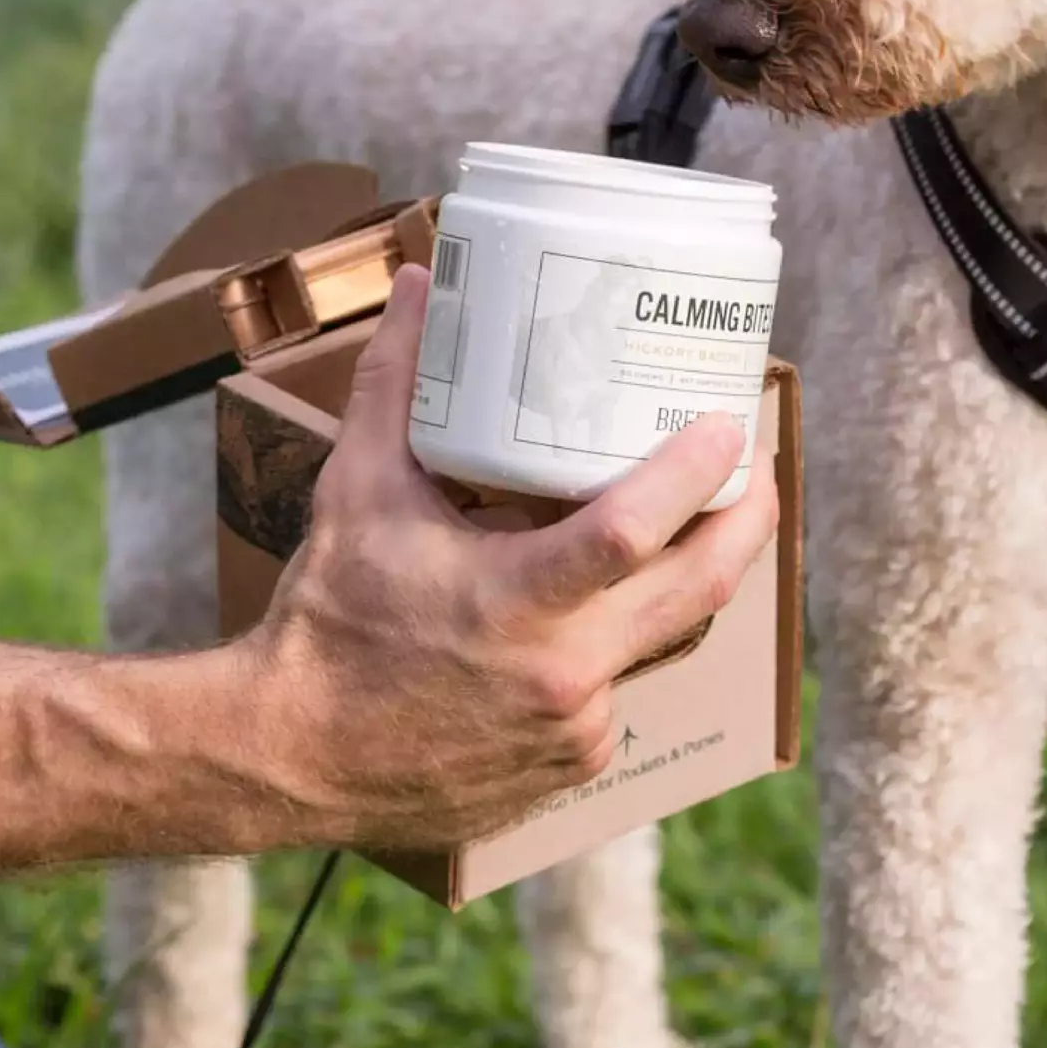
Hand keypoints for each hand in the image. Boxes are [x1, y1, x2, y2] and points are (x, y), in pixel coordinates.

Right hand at [252, 266, 777, 849]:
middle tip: (755, 468)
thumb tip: (423, 285)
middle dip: (745, 522)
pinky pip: (620, 688)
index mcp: (514, 602)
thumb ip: (394, 386)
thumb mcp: (356, 493)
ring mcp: (578, 727)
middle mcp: (563, 671)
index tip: (730, 424)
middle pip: (699, 590)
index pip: (632, 533)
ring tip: (686, 524)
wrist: (291, 760)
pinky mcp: (575, 762)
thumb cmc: (327, 621)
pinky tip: (589, 615)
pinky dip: (611, 645)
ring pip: (658, 638)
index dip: (695, 475)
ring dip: (674, 582)